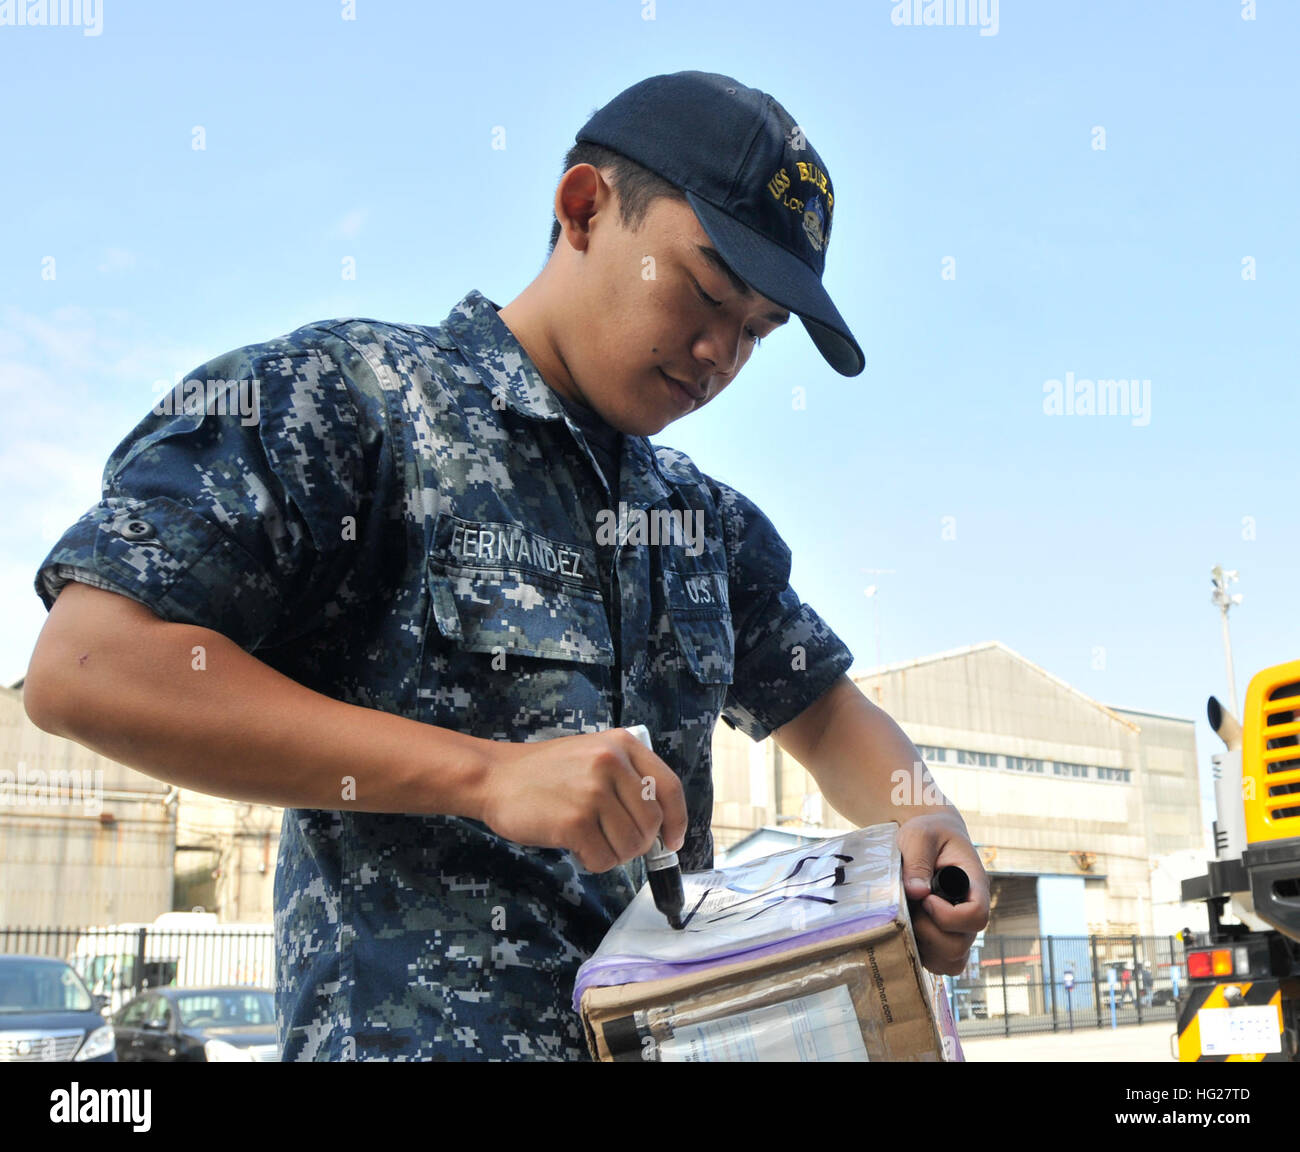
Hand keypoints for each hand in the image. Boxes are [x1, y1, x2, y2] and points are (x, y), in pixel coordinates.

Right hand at [479, 728, 686, 872]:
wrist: (495, 777)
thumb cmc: (546, 773)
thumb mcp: (594, 755)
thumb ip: (628, 781)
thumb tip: (663, 828)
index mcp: (622, 744)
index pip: (669, 787)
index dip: (677, 820)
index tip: (673, 840)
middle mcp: (611, 763)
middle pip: (652, 823)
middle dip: (639, 843)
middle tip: (614, 842)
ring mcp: (593, 792)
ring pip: (631, 845)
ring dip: (614, 855)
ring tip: (590, 841)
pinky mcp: (574, 821)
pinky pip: (603, 859)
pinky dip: (594, 863)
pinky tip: (576, 847)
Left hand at [897, 813, 989, 975]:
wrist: (928, 839)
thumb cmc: (928, 833)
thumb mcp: (920, 835)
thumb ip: (918, 860)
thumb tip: (916, 893)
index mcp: (974, 886)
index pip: (977, 916)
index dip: (949, 916)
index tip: (926, 899)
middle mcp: (970, 912)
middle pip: (961, 946)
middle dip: (929, 932)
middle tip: (911, 907)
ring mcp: (958, 929)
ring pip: (951, 961)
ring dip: (924, 946)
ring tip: (909, 917)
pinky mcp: (942, 938)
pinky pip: (939, 963)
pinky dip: (921, 954)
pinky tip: (907, 928)